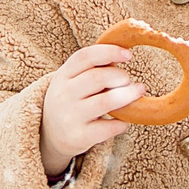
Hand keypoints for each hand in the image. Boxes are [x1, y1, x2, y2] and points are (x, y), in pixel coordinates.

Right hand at [39, 43, 142, 178]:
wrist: (49, 134)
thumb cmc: (71, 100)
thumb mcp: (72, 80)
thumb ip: (93, 68)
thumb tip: (124, 54)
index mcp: (63, 75)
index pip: (85, 57)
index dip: (109, 52)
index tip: (128, 55)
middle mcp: (64, 94)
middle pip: (97, 78)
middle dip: (120, 76)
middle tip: (128, 80)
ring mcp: (71, 116)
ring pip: (105, 102)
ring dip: (127, 95)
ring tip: (138, 92)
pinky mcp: (79, 137)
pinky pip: (108, 127)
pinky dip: (122, 123)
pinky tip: (124, 120)